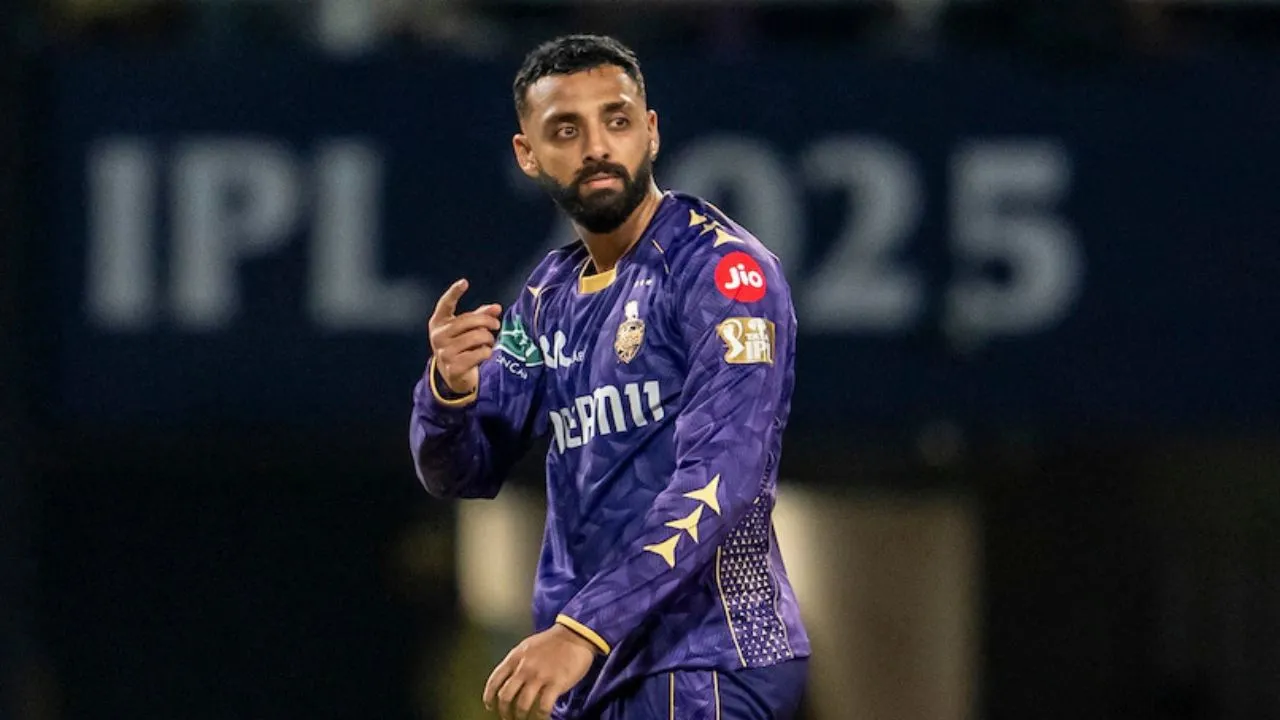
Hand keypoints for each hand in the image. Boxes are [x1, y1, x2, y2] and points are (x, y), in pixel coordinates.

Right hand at [429, 278, 501, 394]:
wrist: (452, 375)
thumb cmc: (462, 346)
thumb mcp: (467, 329)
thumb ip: (481, 316)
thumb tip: (497, 307)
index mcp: (438, 323)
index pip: (445, 304)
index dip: (454, 292)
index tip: (464, 282)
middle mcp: (438, 336)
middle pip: (469, 320)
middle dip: (488, 322)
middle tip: (496, 325)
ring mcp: (444, 352)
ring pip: (477, 337)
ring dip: (488, 339)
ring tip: (489, 341)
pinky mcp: (453, 367)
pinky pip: (480, 353)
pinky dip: (486, 352)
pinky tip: (484, 354)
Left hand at [483, 624, 597, 719]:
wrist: (575, 634)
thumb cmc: (552, 641)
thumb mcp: (527, 646)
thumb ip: (517, 662)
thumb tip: (508, 680)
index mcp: (515, 657)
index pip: (494, 680)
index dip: (489, 697)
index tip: (490, 706)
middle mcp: (524, 668)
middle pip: (505, 696)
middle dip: (504, 711)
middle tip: (508, 717)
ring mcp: (540, 676)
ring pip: (522, 705)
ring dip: (520, 716)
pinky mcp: (556, 683)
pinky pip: (543, 707)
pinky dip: (540, 717)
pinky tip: (542, 717)